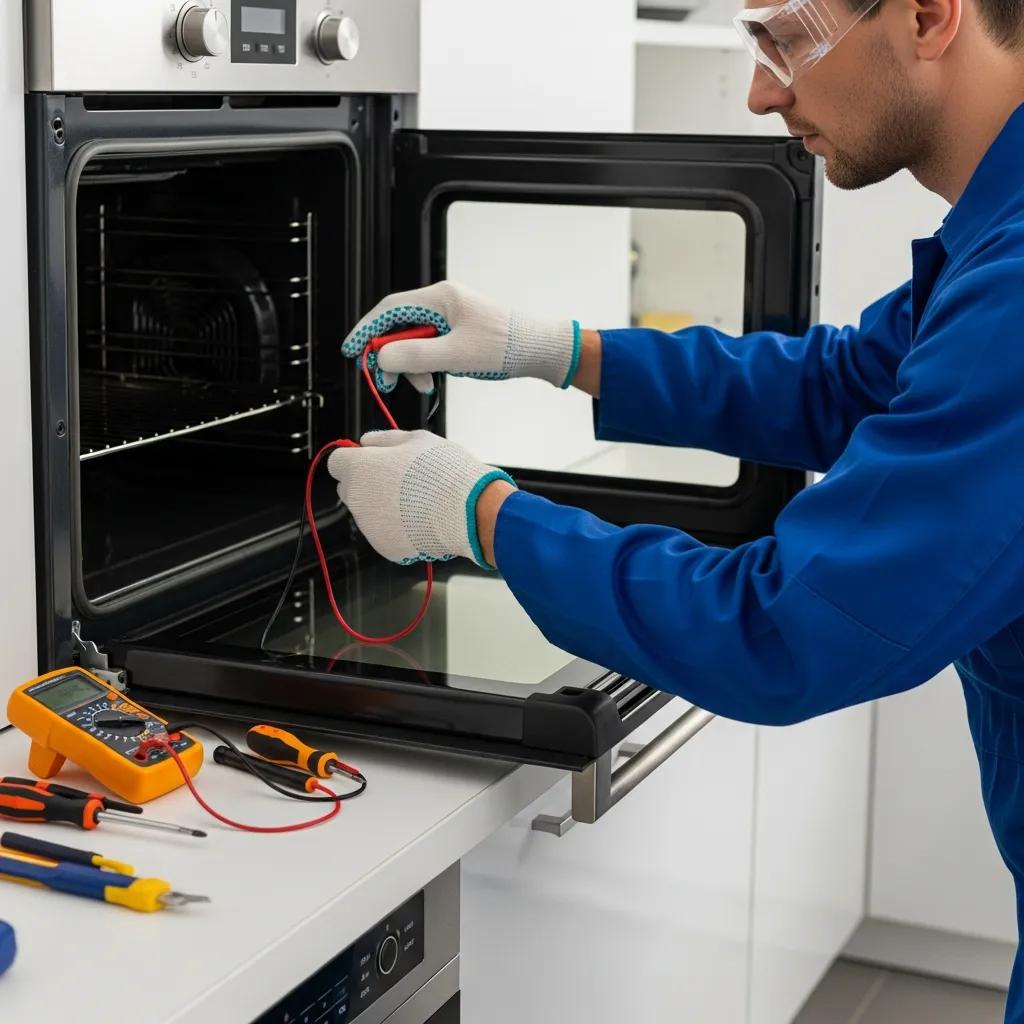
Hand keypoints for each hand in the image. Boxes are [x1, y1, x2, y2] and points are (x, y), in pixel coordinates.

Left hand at [327, 429, 515, 567]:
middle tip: (399, 480)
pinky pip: (385, 534)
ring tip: (416, 501)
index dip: (355, 458)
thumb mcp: (416, 439)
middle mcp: (357, 500)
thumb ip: (384, 439)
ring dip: (383, 506)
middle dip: (367, 484)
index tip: (371, 459)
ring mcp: (369, 527)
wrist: (466, 510)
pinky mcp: (385, 547)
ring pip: (368, 513)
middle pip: (350, 489)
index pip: (337, 462)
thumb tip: (367, 441)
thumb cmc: (442, 472)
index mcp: (358, 469)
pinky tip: (420, 518)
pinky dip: (397, 528)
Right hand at [341, 281, 580, 393]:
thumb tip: (382, 356)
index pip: (390, 309)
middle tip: (385, 381)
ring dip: (410, 364)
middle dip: (390, 354)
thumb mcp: (455, 355)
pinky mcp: (458, 331)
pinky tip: (433, 380)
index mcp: (440, 298)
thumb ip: (416, 355)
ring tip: (423, 386)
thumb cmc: (504, 346)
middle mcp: (442, 303)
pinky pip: (430, 347)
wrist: (538, 350)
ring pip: (414, 340)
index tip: (352, 350)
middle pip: (399, 326)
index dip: (366, 330)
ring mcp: (450, 317)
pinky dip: (426, 365)